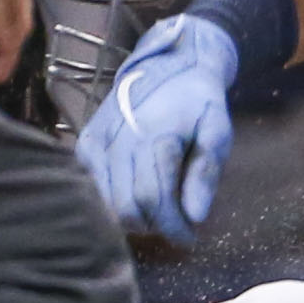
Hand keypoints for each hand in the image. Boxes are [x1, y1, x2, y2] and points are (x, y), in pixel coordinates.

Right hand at [76, 12, 237, 242]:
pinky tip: (138, 193)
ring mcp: (96, 142)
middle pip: (127, 209)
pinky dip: (114, 202)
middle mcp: (118, 139)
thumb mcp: (218, 130)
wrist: (168, 65)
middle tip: (177, 222)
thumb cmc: (197, 102)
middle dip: (155, 225)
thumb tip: (196, 217)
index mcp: (153, 135)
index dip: (172, 227)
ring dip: (135, 217)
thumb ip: (207, 172)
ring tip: (160, 207)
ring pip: (106, 204)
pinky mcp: (85, 145)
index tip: (190, 238)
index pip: (153, 200)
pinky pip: (93, 189)